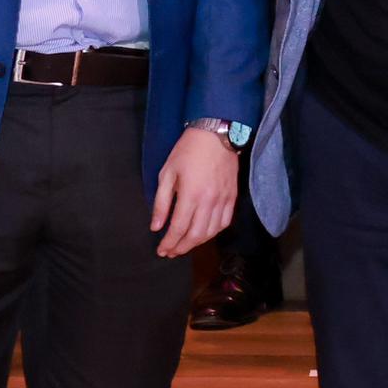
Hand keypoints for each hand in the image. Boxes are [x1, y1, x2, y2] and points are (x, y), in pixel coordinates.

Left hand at [150, 128, 238, 256]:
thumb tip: (156, 227)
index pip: (178, 228)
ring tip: (185, 245)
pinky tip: (204, 233)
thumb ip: (161, 203)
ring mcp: (223, 200)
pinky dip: (214, 232)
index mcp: (190, 195)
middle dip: (181, 248)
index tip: (161, 250)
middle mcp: (209, 201)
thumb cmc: (187, 151)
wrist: (215, 134)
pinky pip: (225, 222)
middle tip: (171, 252)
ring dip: (197, 243)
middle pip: (196, 236)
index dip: (169, 243)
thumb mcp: (167, 173)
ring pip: (211, 232)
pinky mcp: (232, 197)